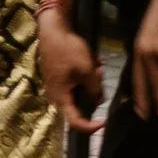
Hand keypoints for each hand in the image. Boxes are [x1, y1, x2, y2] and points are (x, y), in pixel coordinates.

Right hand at [38, 5, 104, 135]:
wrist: (53, 30)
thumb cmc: (68, 50)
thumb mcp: (87, 70)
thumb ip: (94, 89)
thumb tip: (99, 102)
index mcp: (60, 97)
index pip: (75, 121)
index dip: (90, 127)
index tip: (104, 123)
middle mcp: (56, 95)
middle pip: (80, 104)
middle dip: (94, 91)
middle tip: (101, 73)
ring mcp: (57, 85)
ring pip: (80, 90)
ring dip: (92, 80)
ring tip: (98, 64)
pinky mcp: (59, 76)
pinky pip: (76, 81)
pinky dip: (86, 73)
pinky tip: (92, 60)